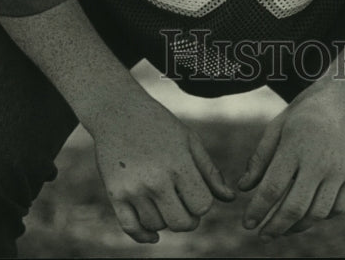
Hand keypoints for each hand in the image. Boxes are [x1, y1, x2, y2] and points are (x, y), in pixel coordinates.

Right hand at [93, 86, 233, 243]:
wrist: (118, 110)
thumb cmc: (159, 124)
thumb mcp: (189, 140)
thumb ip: (209, 171)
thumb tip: (229, 199)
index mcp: (178, 165)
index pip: (202, 206)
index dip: (202, 202)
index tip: (196, 191)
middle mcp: (156, 180)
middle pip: (181, 223)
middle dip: (188, 219)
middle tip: (184, 204)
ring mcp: (133, 189)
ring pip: (157, 226)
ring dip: (165, 219)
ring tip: (165, 200)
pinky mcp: (115, 194)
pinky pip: (131, 228)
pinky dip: (143, 235)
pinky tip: (153, 234)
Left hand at [238, 82, 344, 239]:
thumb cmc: (308, 109)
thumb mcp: (279, 124)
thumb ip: (260, 157)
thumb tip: (243, 188)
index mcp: (294, 145)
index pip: (271, 189)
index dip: (257, 211)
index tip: (247, 224)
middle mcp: (318, 161)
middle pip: (294, 208)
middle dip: (275, 227)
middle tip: (263, 235)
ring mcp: (340, 170)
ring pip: (317, 213)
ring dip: (298, 227)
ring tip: (284, 229)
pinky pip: (338, 208)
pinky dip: (322, 217)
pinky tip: (309, 215)